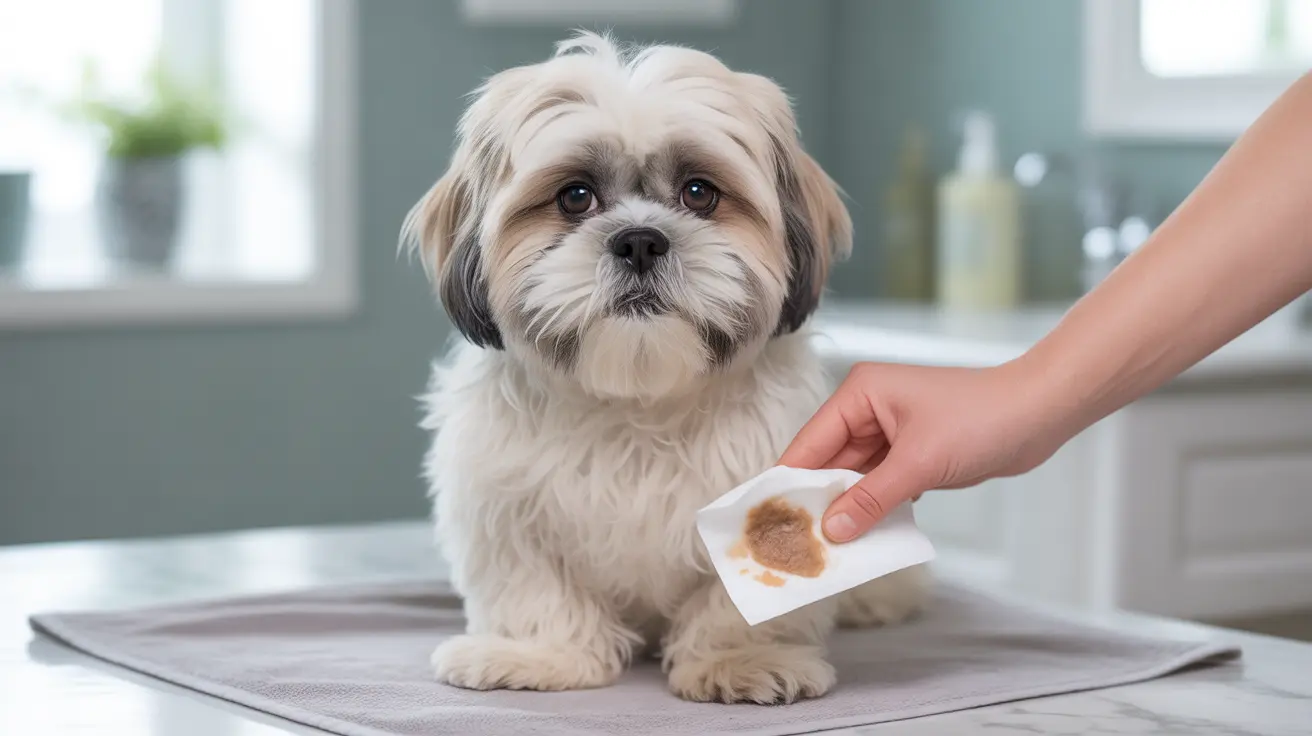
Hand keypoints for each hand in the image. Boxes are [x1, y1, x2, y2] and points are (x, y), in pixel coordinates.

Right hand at [778, 360, 1067, 542]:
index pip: (810, 443)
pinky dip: (872, 508)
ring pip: (854, 479)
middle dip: (818, 502)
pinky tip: (863, 539)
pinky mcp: (910, 453)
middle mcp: (867, 409)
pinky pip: (878, 485)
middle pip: (828, 463)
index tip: (766, 520)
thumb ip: (872, 498)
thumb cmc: (980, 420)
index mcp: (859, 394)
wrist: (1039, 413)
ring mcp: (889, 432)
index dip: (789, 482)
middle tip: (794, 545)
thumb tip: (831, 531)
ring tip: (824, 550)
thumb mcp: (919, 463)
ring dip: (846, 510)